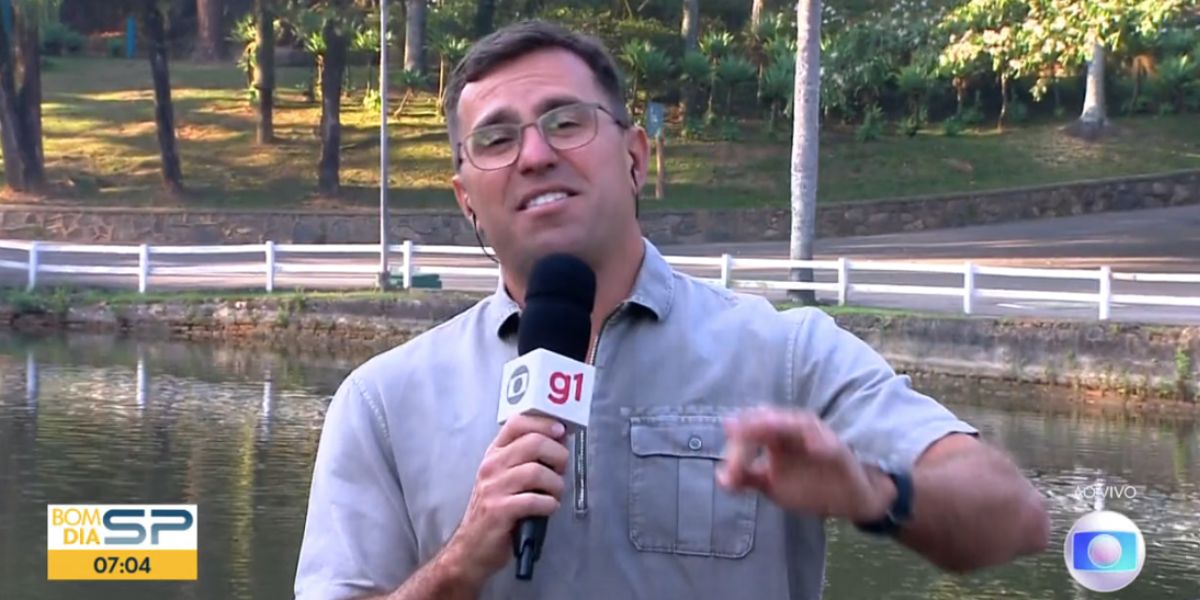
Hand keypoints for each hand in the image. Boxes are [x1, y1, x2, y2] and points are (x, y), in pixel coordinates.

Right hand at [442, 415, 568, 584]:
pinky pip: (535, 500)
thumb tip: (560, 441)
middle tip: (561, 470)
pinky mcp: (499, 510)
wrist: (471, 548)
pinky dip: (549, 504)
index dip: (543, 423)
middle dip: (558, 455)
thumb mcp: (505, 478)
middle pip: (534, 443)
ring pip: (537, 471)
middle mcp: (492, 466)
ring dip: (556, 484)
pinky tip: (548, 509)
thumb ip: (528, 458)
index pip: (517, 422)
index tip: (560, 431)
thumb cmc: (494, 511)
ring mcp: (494, 487)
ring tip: (555, 495)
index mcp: (494, 454)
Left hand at [716, 406, 894, 522]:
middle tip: (737, 435)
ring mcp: (817, 437)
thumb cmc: (807, 485)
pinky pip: (830, 444)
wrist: (846, 498)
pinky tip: (814, 446)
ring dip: (782, 422)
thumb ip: (746, 478)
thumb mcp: (770, 485)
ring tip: (766, 424)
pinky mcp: (838, 450)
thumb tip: (721, 477)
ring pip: (798, 423)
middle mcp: (793, 432)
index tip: (729, 471)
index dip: (737, 447)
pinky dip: (822, 443)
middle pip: (770, 420)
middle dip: (753, 426)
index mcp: (775, 437)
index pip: (750, 431)